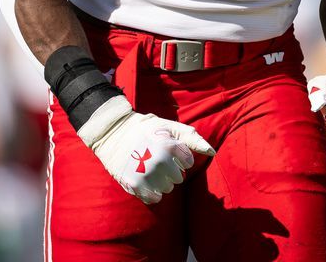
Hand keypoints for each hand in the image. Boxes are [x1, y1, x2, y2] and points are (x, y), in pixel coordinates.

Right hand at [77, 96, 214, 204]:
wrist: (113, 133)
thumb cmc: (145, 129)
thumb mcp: (169, 127)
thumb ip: (192, 139)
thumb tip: (212, 152)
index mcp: (169, 146)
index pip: (187, 163)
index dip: (179, 156)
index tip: (167, 149)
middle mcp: (159, 162)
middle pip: (178, 178)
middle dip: (171, 169)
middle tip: (156, 158)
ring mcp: (146, 175)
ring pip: (167, 189)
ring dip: (161, 181)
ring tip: (149, 168)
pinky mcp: (134, 185)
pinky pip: (154, 198)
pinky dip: (152, 192)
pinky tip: (146, 181)